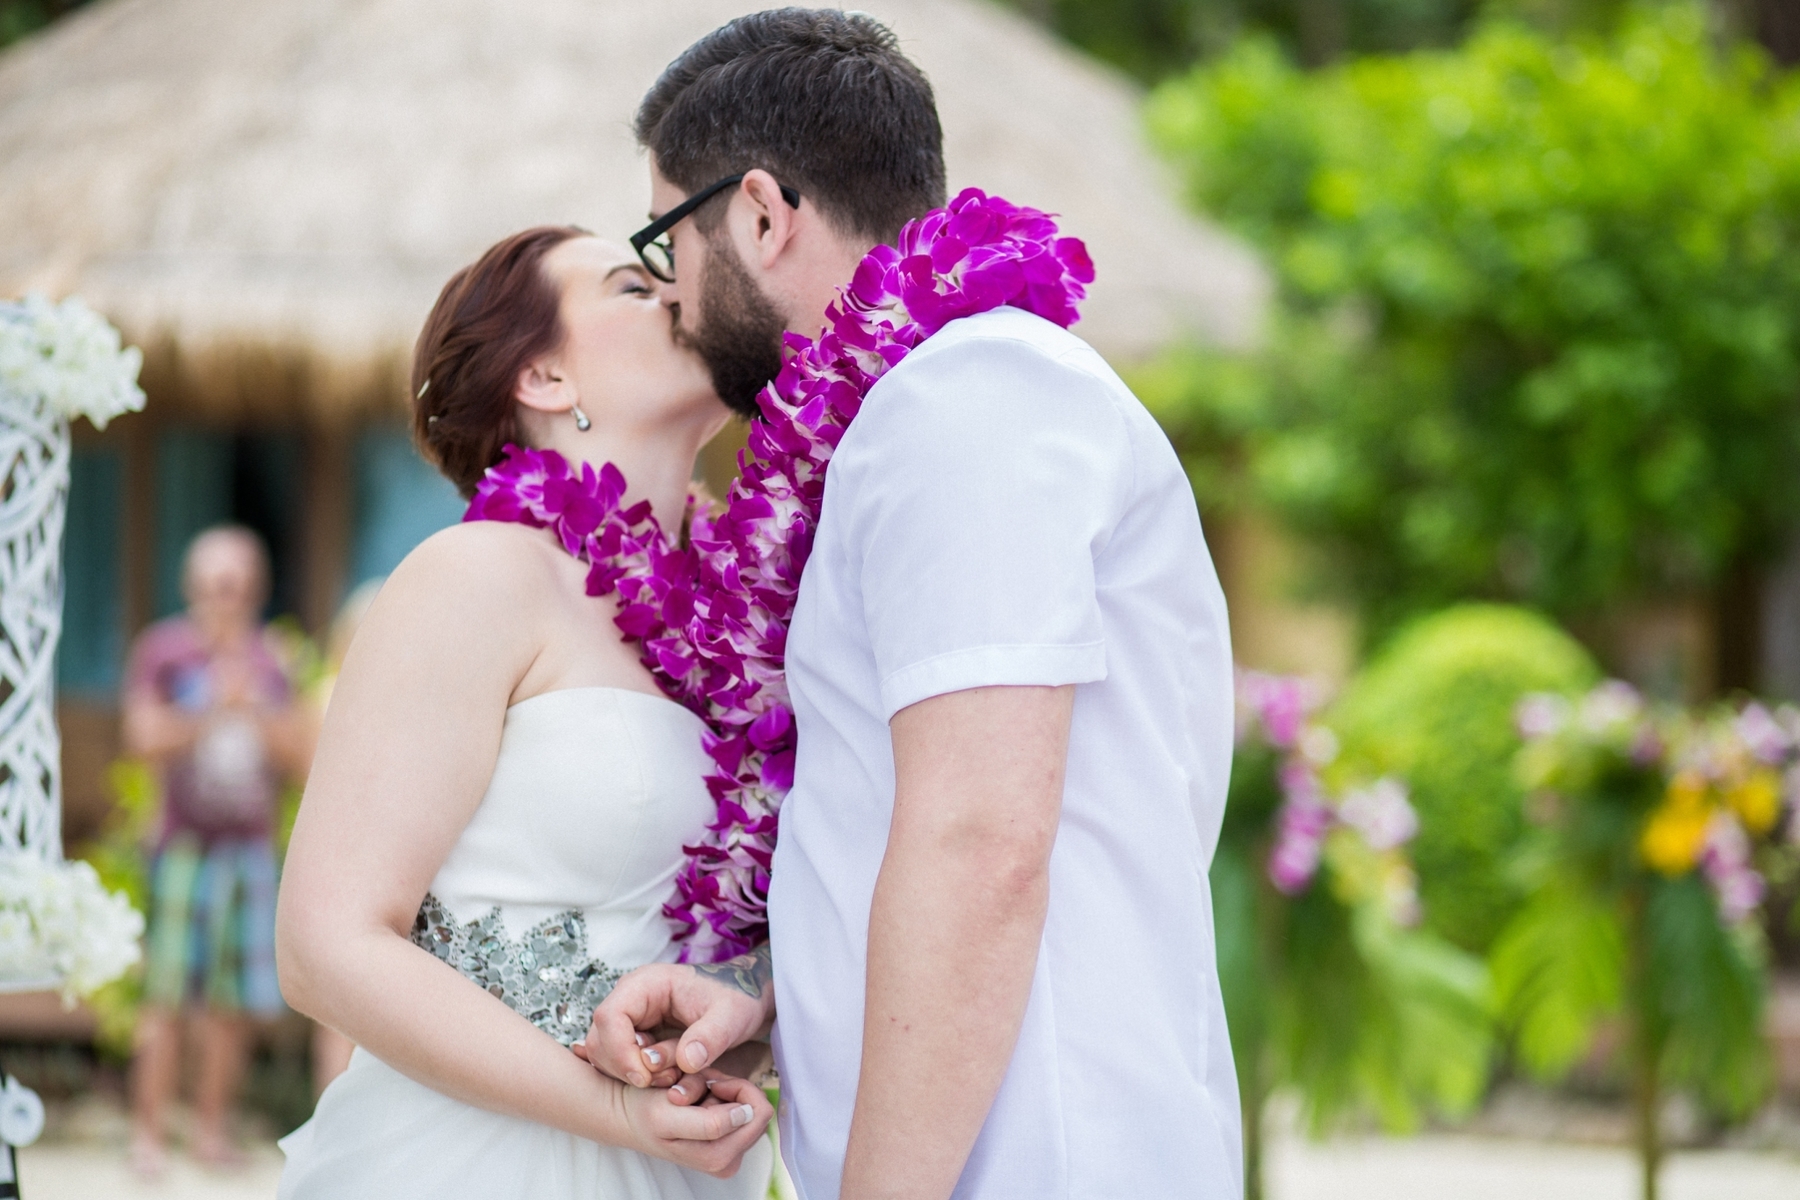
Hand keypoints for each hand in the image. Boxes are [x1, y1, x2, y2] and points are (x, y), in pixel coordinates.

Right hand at [582, 947, 772, 1086]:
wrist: (745, 999)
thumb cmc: (738, 999)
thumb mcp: (732, 1016)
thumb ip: (710, 1036)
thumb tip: (685, 1061)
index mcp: (647, 983)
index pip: (610, 1016)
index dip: (619, 1050)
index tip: (644, 1078)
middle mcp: (631, 998)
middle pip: (601, 1038)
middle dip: (626, 1067)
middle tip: (665, 1080)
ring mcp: (631, 1018)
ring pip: (606, 1054)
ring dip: (632, 1074)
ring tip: (672, 1078)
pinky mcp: (637, 1036)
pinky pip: (621, 1061)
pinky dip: (638, 1076)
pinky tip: (668, 1077)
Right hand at [619, 1074, 771, 1177]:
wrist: (630, 1116)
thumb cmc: (646, 1112)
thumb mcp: (668, 1115)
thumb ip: (710, 1122)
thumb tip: (747, 1116)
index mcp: (718, 1158)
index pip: (756, 1112)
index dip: (734, 1085)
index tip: (705, 1082)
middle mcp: (727, 1160)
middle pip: (756, 1108)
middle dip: (730, 1089)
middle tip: (701, 1085)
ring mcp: (728, 1152)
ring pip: (748, 1105)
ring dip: (724, 1090)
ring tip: (695, 1092)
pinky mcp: (726, 1141)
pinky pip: (740, 1106)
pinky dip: (721, 1094)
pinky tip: (698, 1098)